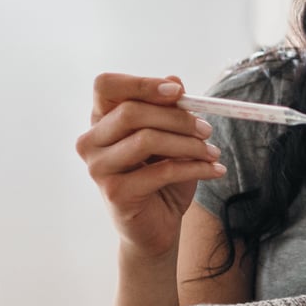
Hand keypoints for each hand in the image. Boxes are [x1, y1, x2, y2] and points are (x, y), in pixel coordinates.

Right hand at [75, 73, 225, 258]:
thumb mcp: (171, 137)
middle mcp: (91, 141)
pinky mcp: (115, 192)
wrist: (158, 225)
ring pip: (146, 139)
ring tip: (212, 152)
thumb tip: (175, 80)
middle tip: (207, 129)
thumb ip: (169, 109)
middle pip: (130, 112)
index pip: (106, 86)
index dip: (141, 84)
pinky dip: (195, 168)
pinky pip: (161, 171)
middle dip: (177, 118)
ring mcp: (98, 168)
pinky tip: (214, 170)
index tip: (178, 92)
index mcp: (101, 120)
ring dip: (188, 144)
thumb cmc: (162, 177)